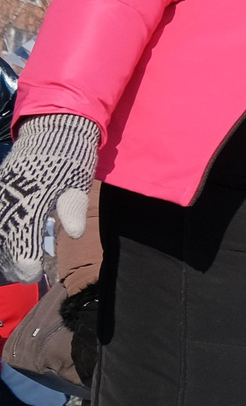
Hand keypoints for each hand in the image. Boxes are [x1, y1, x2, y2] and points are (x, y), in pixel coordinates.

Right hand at [0, 114, 97, 281]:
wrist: (54, 130)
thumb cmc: (71, 159)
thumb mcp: (77, 183)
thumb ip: (73, 207)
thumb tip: (75, 232)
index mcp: (34, 196)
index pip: (24, 233)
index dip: (26, 257)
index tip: (32, 274)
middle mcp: (13, 195)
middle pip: (7, 234)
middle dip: (14, 259)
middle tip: (25, 276)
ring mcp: (3, 191)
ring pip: (0, 226)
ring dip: (5, 249)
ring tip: (14, 267)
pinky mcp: (1, 187)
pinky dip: (3, 231)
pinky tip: (6, 246)